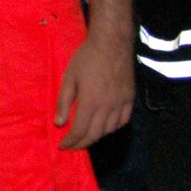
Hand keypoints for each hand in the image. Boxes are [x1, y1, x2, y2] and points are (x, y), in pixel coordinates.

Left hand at [55, 35, 133, 149]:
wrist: (112, 44)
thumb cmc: (86, 58)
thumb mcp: (69, 78)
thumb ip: (64, 102)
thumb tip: (59, 123)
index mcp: (91, 102)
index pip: (80, 130)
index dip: (71, 141)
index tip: (63, 146)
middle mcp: (108, 107)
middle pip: (95, 134)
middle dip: (82, 143)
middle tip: (72, 146)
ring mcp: (121, 104)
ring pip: (110, 130)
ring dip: (97, 137)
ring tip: (86, 137)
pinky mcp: (130, 99)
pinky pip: (123, 121)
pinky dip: (113, 128)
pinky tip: (105, 127)